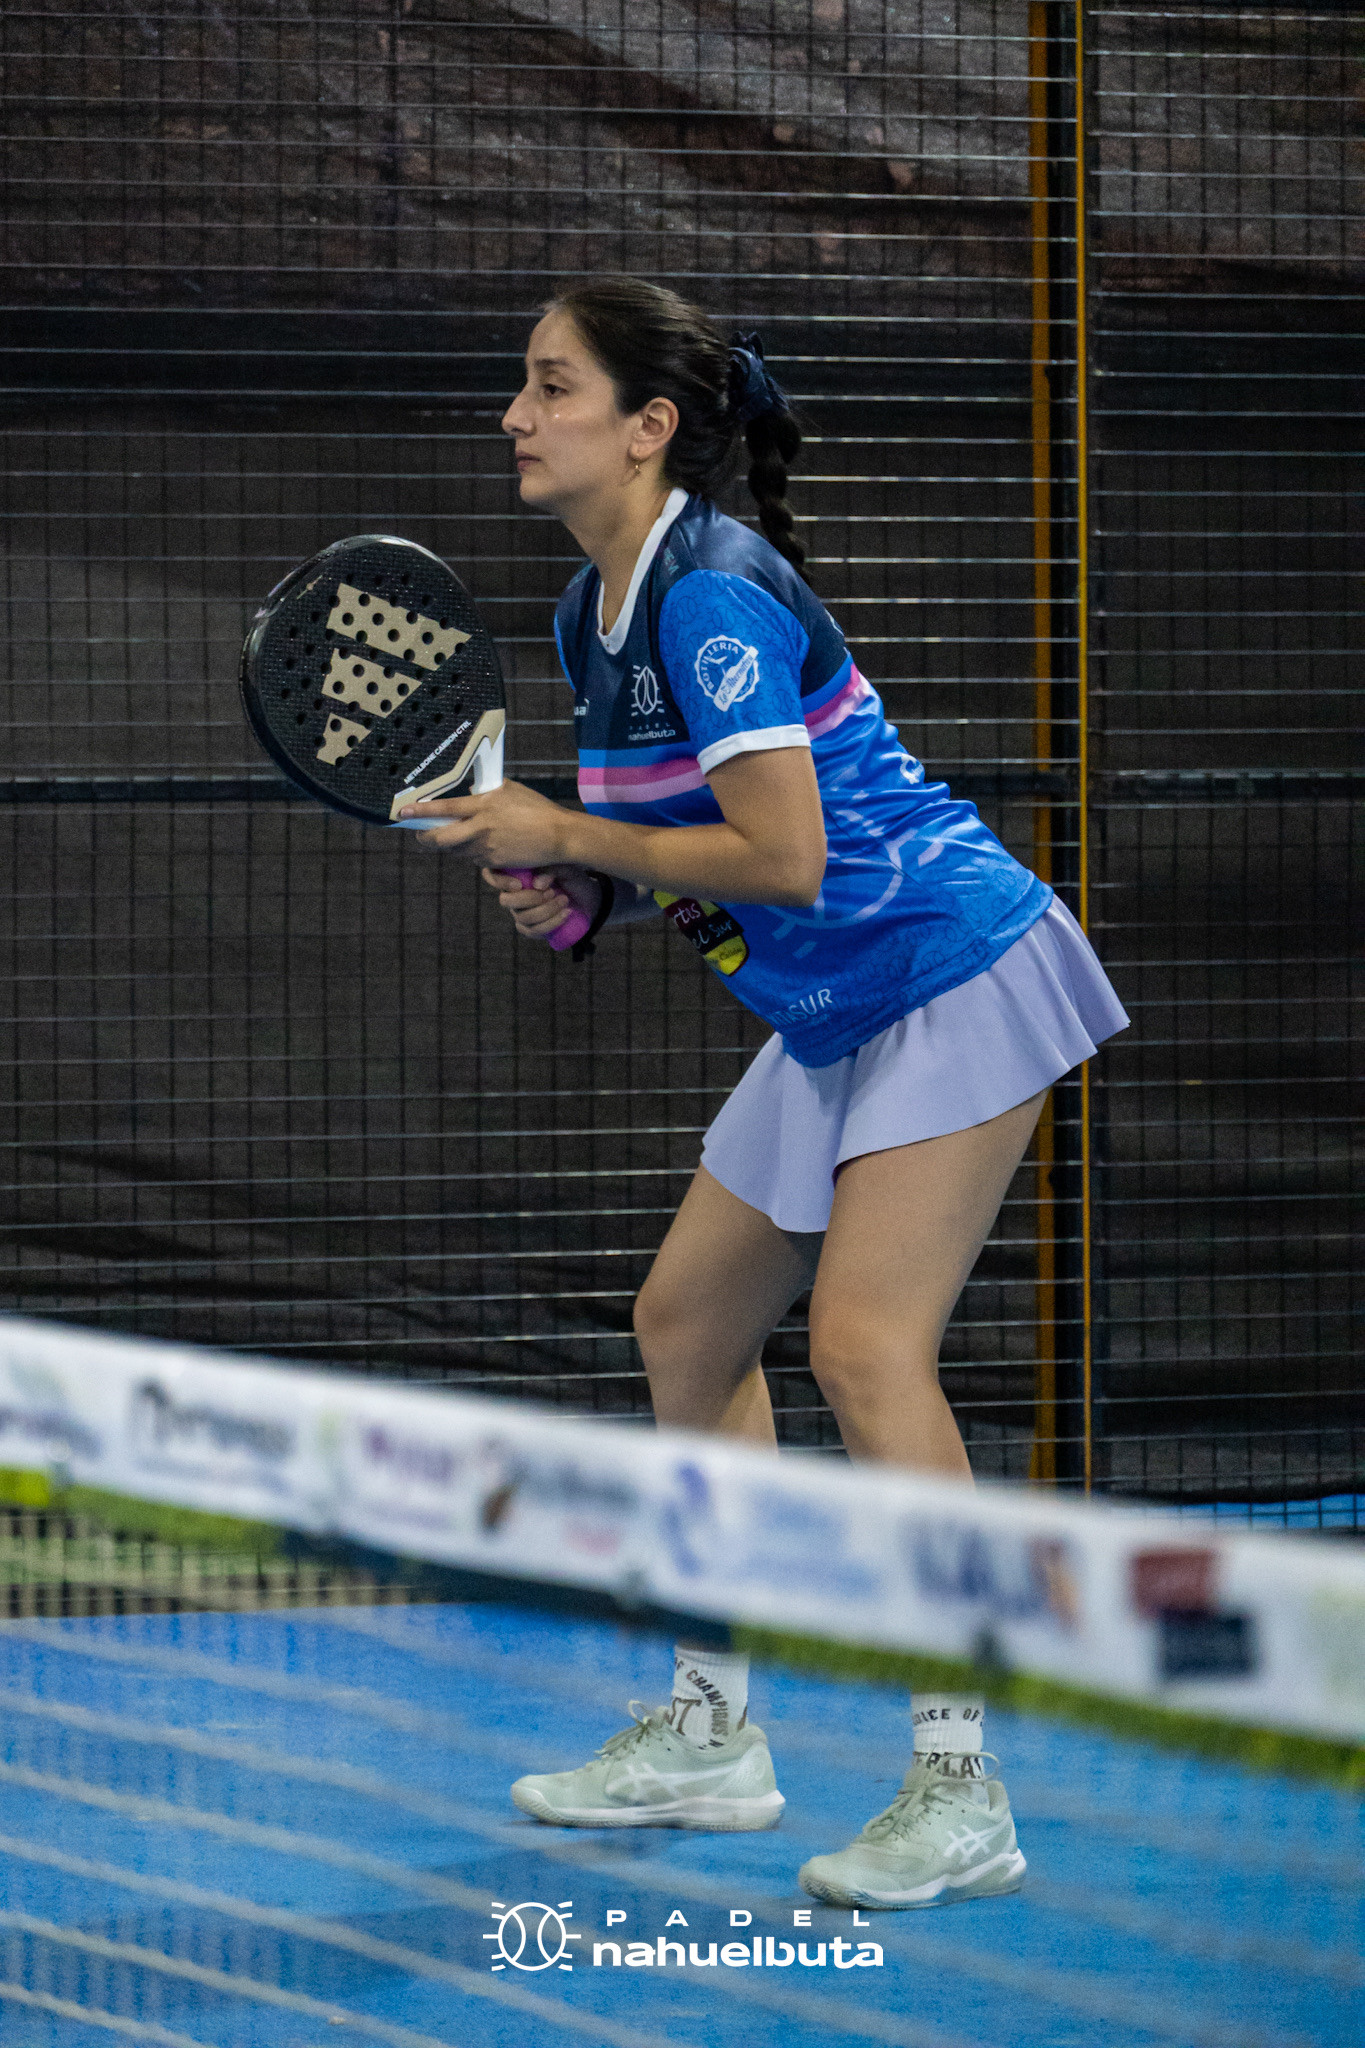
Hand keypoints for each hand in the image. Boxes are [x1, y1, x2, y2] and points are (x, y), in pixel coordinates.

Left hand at [399, 779, 571, 868]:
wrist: (558, 836)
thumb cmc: (536, 809)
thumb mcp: (510, 789)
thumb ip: (486, 791)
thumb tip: (470, 792)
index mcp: (484, 806)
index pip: (445, 808)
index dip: (421, 811)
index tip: (404, 812)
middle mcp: (481, 828)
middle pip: (440, 838)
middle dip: (425, 838)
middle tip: (420, 835)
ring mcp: (486, 848)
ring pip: (456, 850)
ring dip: (451, 845)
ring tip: (456, 835)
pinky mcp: (494, 862)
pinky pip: (474, 859)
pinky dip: (472, 852)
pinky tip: (483, 844)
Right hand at [481, 865, 600, 941]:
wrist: (588, 895)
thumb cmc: (571, 876)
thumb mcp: (565, 867)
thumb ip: (550, 868)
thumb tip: (537, 884)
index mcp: (516, 875)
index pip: (492, 875)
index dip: (499, 881)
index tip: (519, 884)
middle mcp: (514, 895)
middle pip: (506, 901)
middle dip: (528, 899)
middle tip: (551, 891)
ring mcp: (522, 913)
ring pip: (522, 918)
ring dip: (545, 911)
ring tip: (564, 900)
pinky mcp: (533, 928)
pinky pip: (533, 931)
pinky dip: (550, 924)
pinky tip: (566, 914)